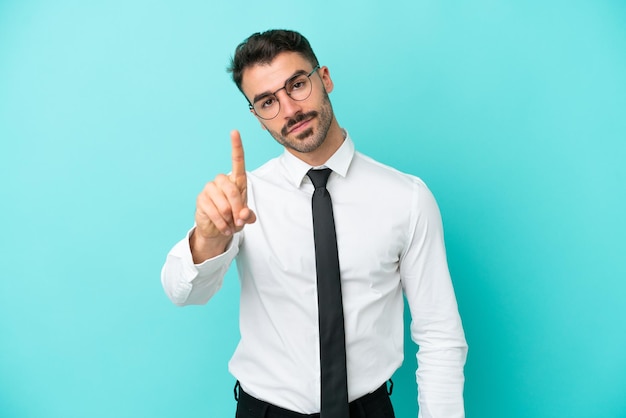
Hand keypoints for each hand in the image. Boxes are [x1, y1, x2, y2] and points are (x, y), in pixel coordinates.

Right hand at [191, 130, 256, 260]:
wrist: (218, 230)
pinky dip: (220, 222)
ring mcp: (210, 189)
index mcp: (236, 182)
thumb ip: (247, 215)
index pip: (237, 161)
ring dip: (228, 216)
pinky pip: (212, 210)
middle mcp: (222, 182)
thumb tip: (243, 214)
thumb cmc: (234, 219)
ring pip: (221, 201)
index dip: (236, 147)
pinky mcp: (201, 199)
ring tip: (230, 224)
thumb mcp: (244, 218)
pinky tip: (223, 227)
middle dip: (237, 207)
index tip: (234, 132)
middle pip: (231, 189)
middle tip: (238, 220)